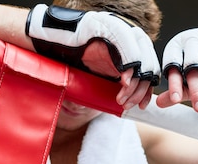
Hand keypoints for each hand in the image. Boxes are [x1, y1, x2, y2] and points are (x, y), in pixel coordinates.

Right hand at [26, 4, 160, 108]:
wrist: (49, 44)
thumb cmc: (73, 59)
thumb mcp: (101, 74)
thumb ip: (119, 80)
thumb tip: (134, 99)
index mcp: (126, 46)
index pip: (148, 65)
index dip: (148, 86)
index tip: (142, 105)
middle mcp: (125, 35)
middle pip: (148, 61)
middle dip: (142, 88)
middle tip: (131, 104)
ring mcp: (116, 28)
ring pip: (140, 55)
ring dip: (135, 82)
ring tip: (122, 98)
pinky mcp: (106, 25)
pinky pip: (126, 44)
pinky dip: (129, 65)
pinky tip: (124, 82)